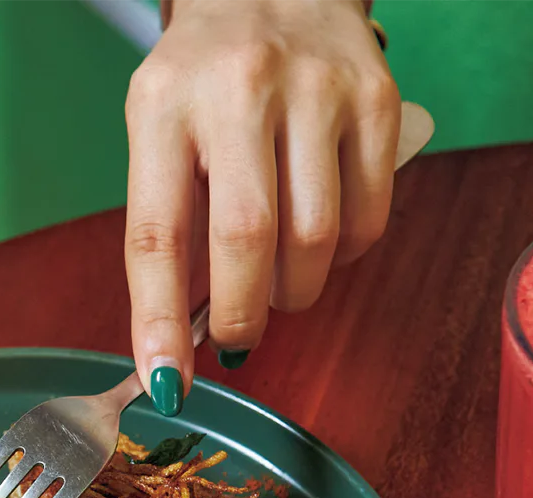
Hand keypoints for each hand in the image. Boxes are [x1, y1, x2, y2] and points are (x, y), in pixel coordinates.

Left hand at [124, 0, 399, 414]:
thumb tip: (182, 339)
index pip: (155, 233)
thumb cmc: (208, 78)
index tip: (165, 384)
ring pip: (316, 241)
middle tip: (237, 337)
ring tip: (278, 280)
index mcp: (164, 105)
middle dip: (243, 315)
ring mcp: (316, 92)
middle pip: (248, 242)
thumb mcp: (161, 128)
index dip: (159, 320)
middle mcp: (240, 90)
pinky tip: (320, 238)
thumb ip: (170, 222)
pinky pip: (367, 220)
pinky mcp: (376, 101)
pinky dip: (343, 256)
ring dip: (295, 291)